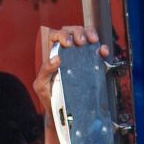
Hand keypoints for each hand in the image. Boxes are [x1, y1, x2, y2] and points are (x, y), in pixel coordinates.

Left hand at [35, 24, 109, 143]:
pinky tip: (102, 52)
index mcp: (53, 54)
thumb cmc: (49, 97)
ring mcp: (80, 56)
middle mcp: (67, 52)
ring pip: (86, 35)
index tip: (67, 43)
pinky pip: (97, 51)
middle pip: (72, 31)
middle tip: (80, 42)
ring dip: (90, 34)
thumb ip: (45, 71)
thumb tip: (56, 58)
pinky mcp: (92, 64)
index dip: (62, 35)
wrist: (63, 113)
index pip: (56, 35)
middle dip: (78, 32)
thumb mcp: (41, 85)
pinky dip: (101, 48)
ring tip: (92, 41)